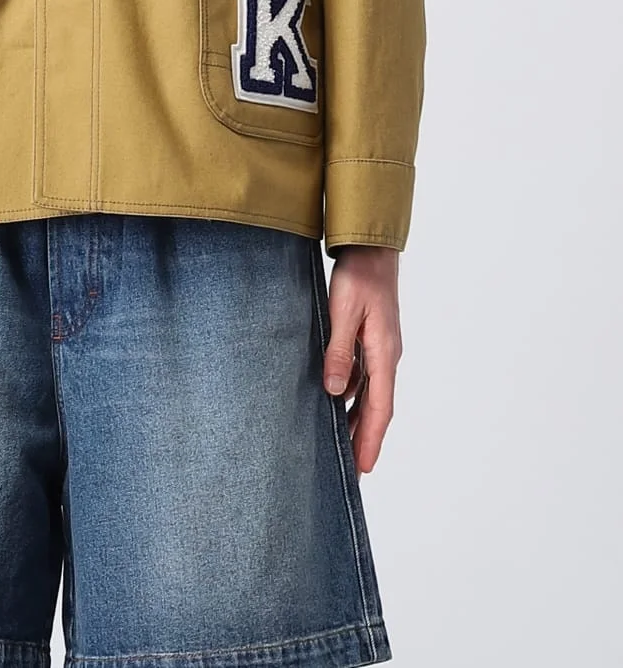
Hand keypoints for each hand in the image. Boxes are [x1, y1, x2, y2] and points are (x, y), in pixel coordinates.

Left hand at [321, 246, 401, 476]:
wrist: (371, 249)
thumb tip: (334, 391)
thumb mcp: (343, 313)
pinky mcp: (370, 340)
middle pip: (375, 407)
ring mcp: (379, 349)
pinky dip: (350, 394)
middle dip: (364, 438)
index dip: (370, 439)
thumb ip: (338, 351)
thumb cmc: (359, 278)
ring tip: (340, 444)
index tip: (363, 468)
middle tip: (352, 470)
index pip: (379, 408)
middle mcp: (386, 356)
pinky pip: (362, 376)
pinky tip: (334, 401)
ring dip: (355, 418)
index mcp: (384, 354)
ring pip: (368, 393)